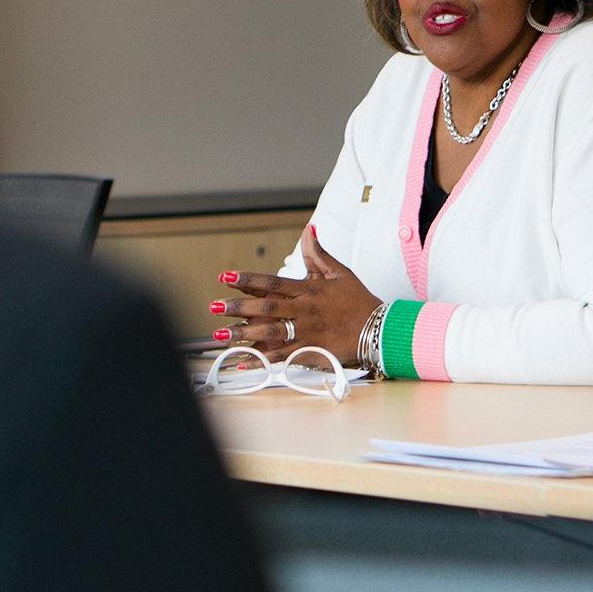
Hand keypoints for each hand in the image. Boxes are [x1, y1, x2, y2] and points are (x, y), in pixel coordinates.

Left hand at [209, 227, 378, 360]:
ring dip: (244, 334)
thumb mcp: (339, 272)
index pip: (272, 282)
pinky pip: (282, 356)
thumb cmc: (358, 300)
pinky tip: (242, 361)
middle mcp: (304, 310)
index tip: (225, 277)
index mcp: (307, 290)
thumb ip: (317, 253)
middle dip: (238, 308)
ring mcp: (306, 332)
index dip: (247, 279)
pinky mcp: (310, 351)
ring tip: (221, 335)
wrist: (379, 328)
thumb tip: (307, 230)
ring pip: (271, 333)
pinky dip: (262, 360)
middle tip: (214, 307)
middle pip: (266, 308)